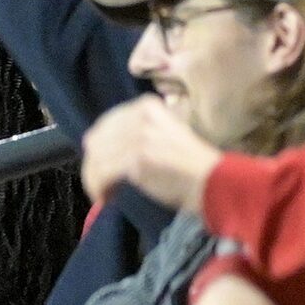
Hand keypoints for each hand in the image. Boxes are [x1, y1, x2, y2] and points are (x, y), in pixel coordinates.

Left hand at [80, 97, 221, 213]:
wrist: (210, 180)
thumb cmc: (190, 162)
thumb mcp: (164, 132)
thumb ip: (137, 131)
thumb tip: (100, 143)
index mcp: (147, 105)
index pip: (106, 123)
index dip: (100, 147)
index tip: (104, 166)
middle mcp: (140, 116)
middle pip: (97, 140)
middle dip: (94, 165)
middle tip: (102, 184)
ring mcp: (138, 136)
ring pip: (96, 159)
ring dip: (94, 180)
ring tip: (104, 194)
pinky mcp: (136, 158)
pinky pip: (102, 174)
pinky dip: (98, 189)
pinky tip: (106, 198)